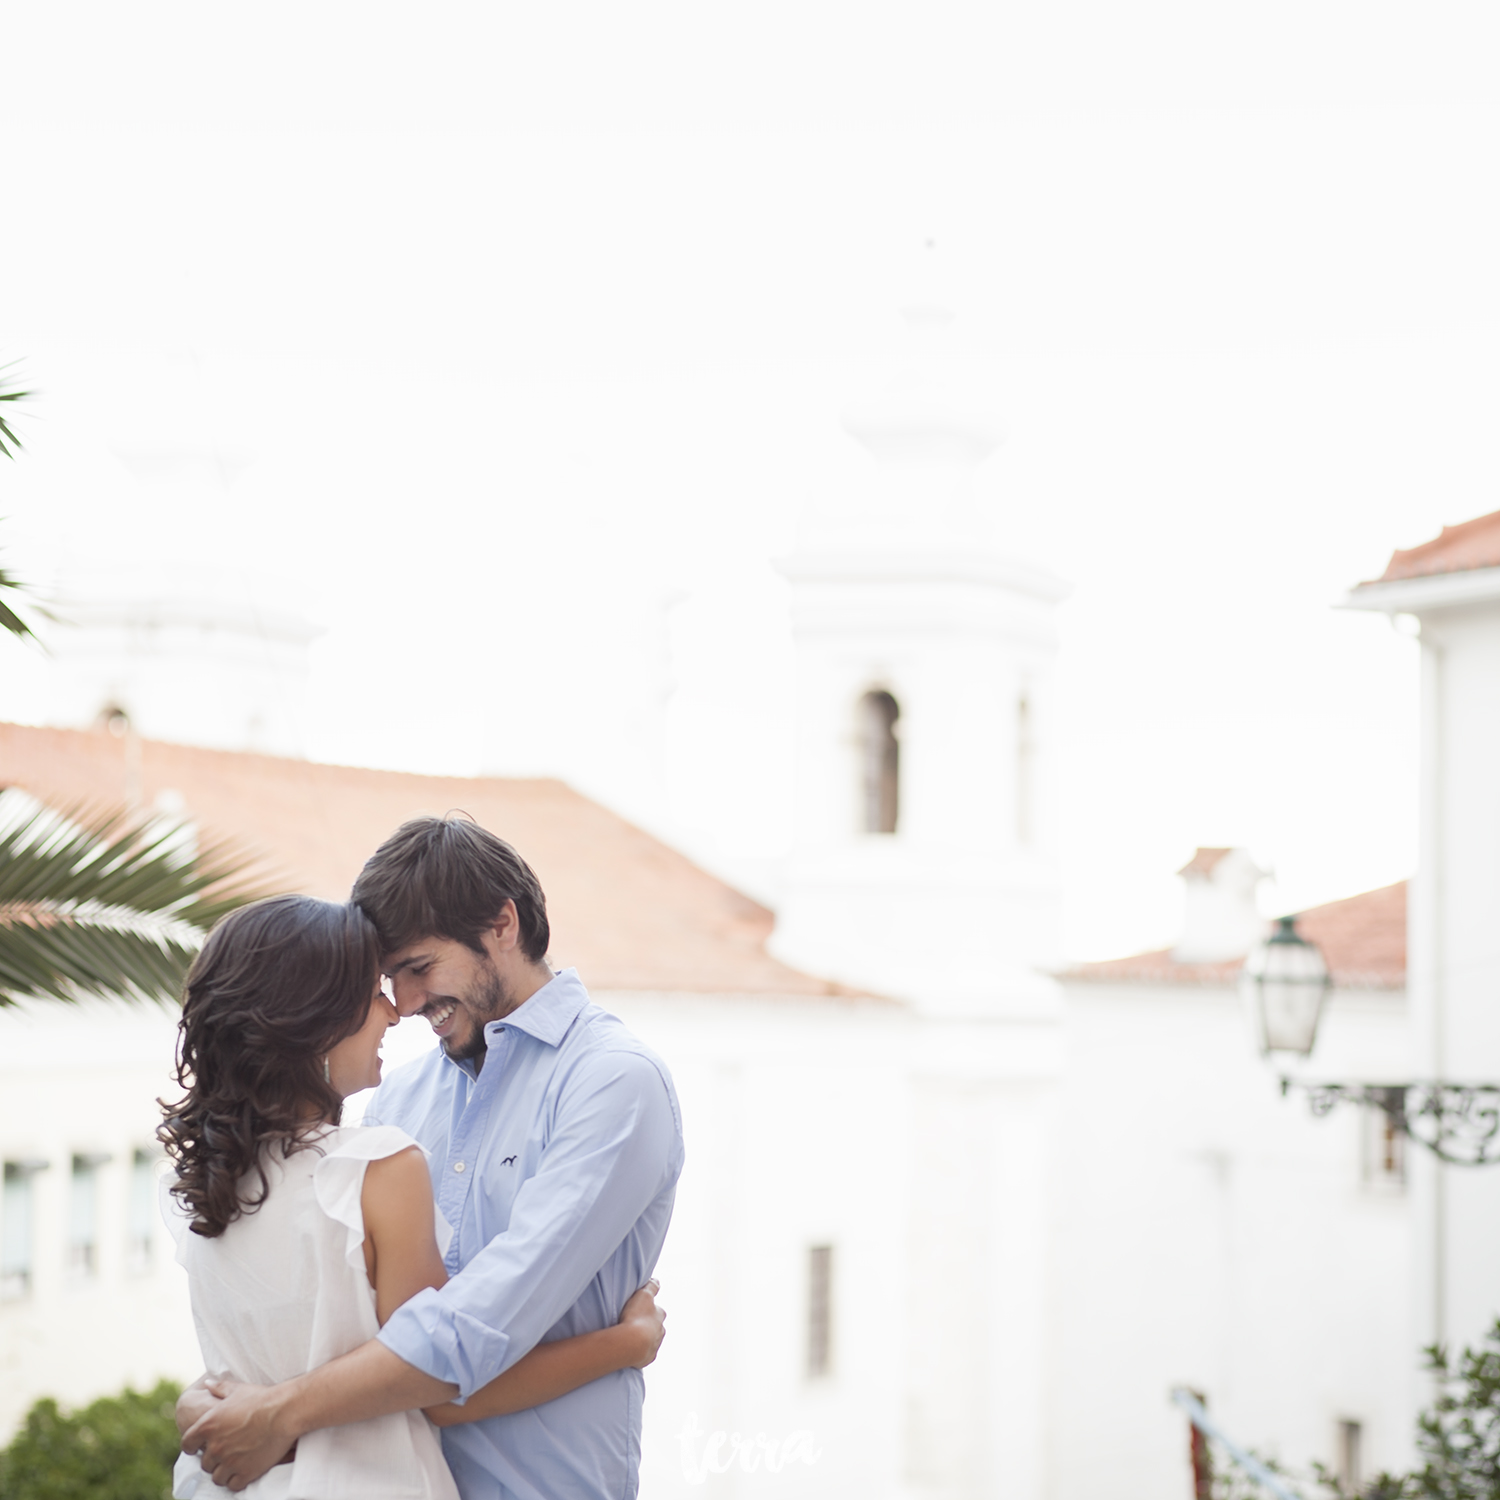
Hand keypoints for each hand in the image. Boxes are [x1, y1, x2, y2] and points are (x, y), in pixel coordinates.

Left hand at [181, 1377, 297, 1490]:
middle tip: (225, 1453)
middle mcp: (215, 1447)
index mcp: (208, 1426)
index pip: (188, 1444)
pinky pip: (233, 1485)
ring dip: (224, 1472)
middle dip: (213, 1460)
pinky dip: (236, 1480)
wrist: (284, 1411)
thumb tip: (207, 1383)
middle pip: (205, 1463)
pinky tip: (244, 1471)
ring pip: (217, 1477)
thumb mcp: (238, 1389)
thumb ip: (219, 1388)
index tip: (197, 1448)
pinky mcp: (245, 1473)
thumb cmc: (262, 1398)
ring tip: (233, 1464)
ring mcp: (229, 1462)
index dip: (192, 1446)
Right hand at [619, 1279, 665, 1367]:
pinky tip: (631, 1350)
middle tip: (635, 1323)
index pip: (658, 1310)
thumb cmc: (637, 1317)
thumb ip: (651, 1286)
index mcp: (660, 1315)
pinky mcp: (648, 1358)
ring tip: (631, 1338)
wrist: (632, 1343)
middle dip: (648, 1325)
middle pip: (656, 1326)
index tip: (642, 1309)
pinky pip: (645, 1354)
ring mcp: (655, 1345)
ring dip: (644, 1339)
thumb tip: (656, 1280)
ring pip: (652, 1340)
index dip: (650, 1309)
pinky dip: (640, 1352)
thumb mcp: (644, 1295)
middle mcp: (661, 1330)